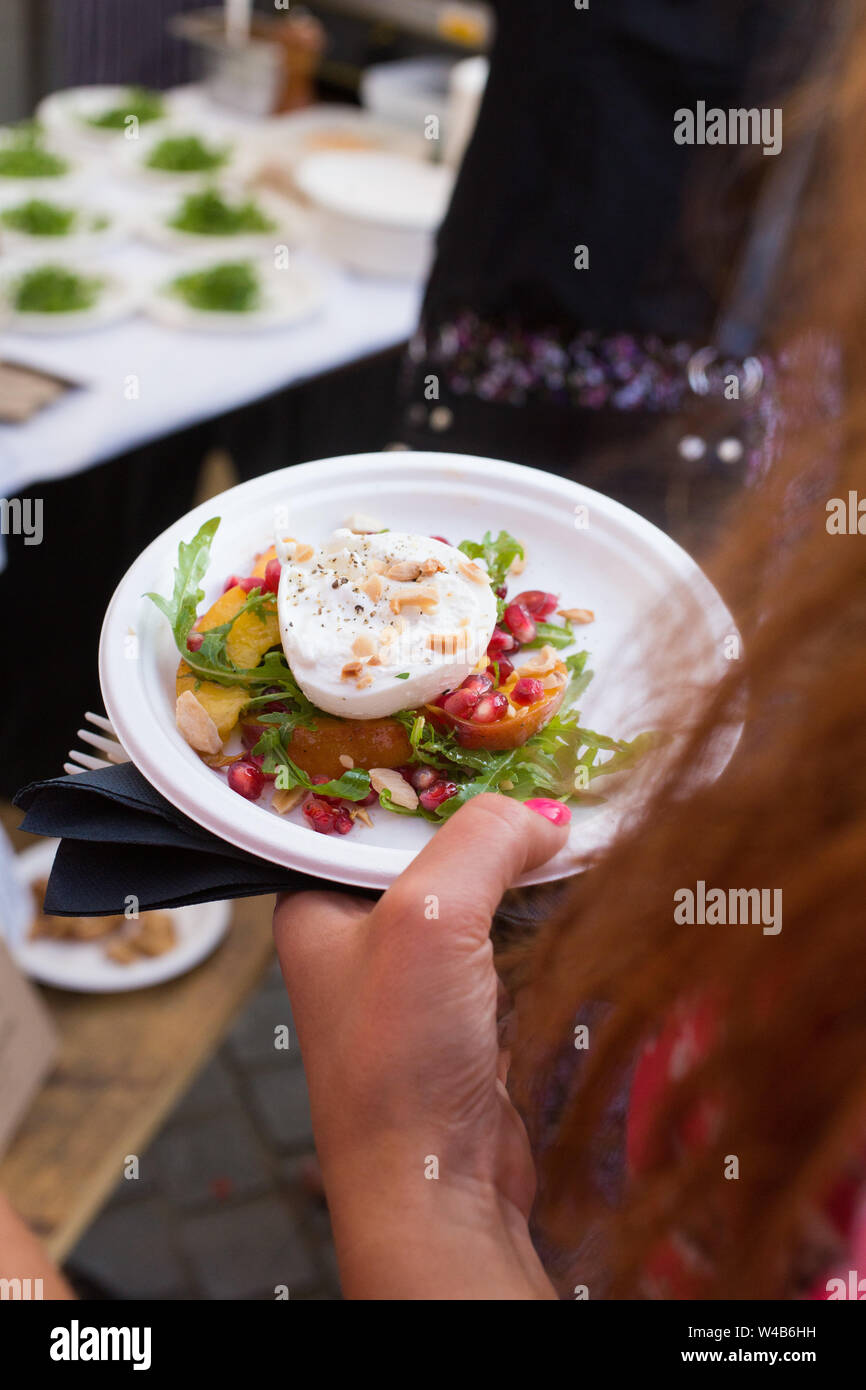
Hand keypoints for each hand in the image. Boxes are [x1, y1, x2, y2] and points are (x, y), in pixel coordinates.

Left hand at [272, 793, 568, 1298]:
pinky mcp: (463, 1004)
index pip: (359, 805)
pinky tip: (569, 877)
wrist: (436, 1187)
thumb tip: (546, 817)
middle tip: (539, 767)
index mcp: (313, 900)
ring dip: (515, 858)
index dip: (419, 768)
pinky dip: (535, 903)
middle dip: (481, 812)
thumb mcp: (427, 919)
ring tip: (563, 817)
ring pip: (469, 884)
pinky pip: (501, 929)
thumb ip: (482, 841)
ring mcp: (412, 969)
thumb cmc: (399, 1061)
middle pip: (424, 841)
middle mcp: (355, 929)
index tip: (477, 730)